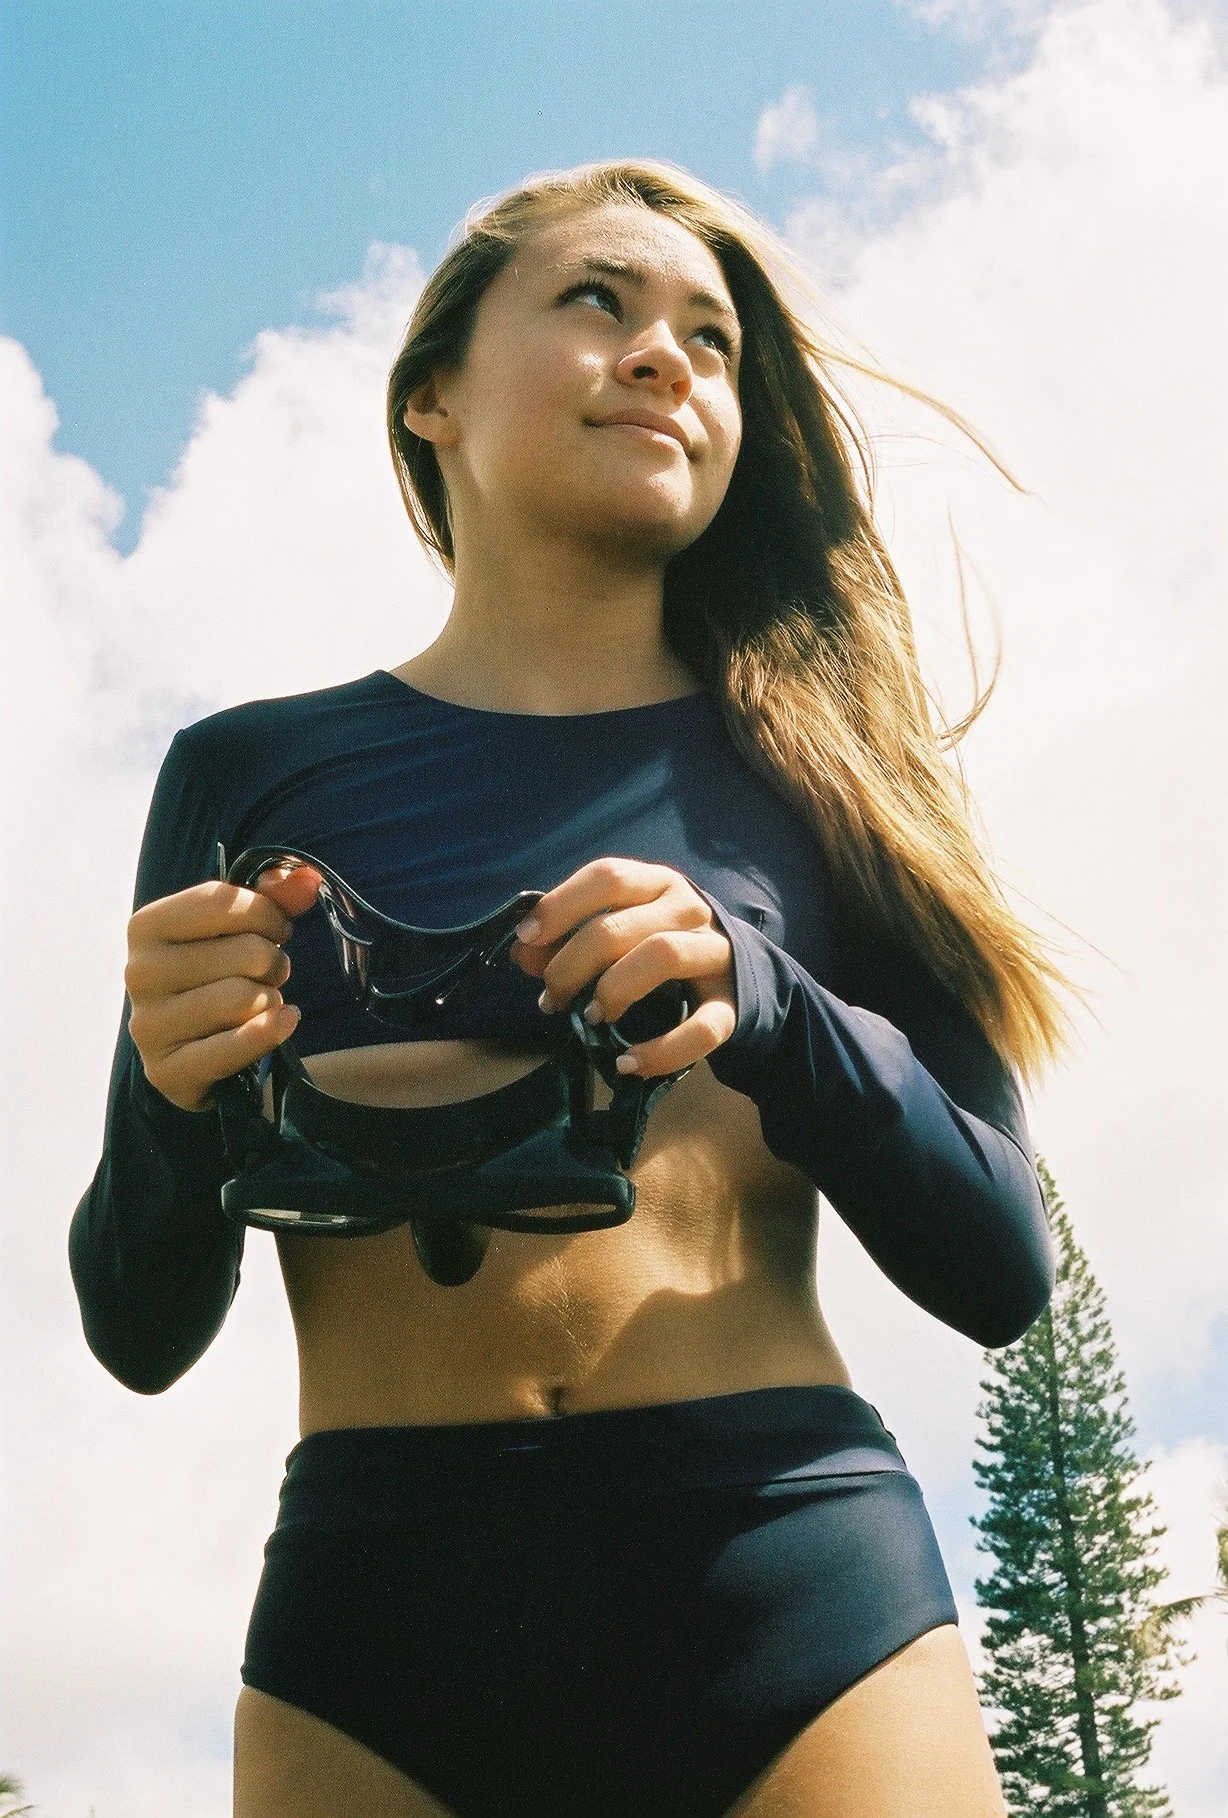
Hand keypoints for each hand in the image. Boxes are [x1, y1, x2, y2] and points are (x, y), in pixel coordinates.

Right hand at [124, 864, 321, 1111]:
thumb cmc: (214, 976)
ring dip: (271, 1000)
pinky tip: (283, 1023)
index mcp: (146, 926)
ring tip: (261, 1002)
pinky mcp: (166, 1070)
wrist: (188, 1052)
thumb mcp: (235, 929)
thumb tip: (308, 878)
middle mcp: (138, 973)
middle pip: (246, 952)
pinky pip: (236, 1047)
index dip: (268, 914)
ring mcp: (148, 1025)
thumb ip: (272, 897)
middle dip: (274, 963)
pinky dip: (270, 1033)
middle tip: (268, 975)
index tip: (276, 930)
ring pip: (246, 999)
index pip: (224, 901)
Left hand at [510, 858, 736, 1078]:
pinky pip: (701, 1028)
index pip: (607, 877)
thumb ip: (567, 940)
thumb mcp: (617, 933)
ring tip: (589, 1017)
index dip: (560, 906)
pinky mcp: (731, 1005)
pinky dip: (661, 1050)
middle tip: (551, 999)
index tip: (526, 937)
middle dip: (571, 965)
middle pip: (620, 926)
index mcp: (657, 883)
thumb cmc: (659, 944)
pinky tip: (626, 1063)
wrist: (737, 974)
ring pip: (663, 955)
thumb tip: (521, 952)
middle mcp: (689, 910)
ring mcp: (715, 954)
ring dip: (613, 989)